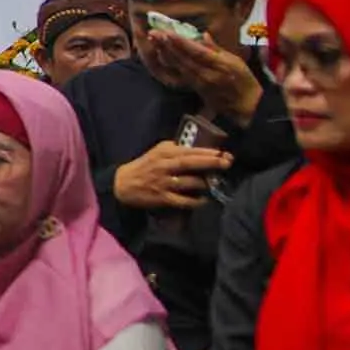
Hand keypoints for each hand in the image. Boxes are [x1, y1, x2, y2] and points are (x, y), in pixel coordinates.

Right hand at [114, 141, 232, 210]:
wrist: (123, 184)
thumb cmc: (144, 166)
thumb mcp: (157, 152)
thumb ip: (175, 149)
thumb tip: (198, 148)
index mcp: (163, 152)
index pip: (188, 150)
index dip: (206, 151)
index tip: (222, 152)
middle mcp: (164, 166)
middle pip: (190, 163)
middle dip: (210, 162)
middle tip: (226, 162)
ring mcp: (163, 183)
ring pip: (188, 182)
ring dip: (204, 182)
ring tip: (215, 182)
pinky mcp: (162, 198)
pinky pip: (183, 200)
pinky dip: (195, 201)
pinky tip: (204, 200)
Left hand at [153, 30, 260, 122]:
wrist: (246, 105)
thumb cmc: (244, 80)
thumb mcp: (235, 60)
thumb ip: (217, 48)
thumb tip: (203, 35)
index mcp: (219, 65)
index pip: (196, 52)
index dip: (180, 42)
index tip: (167, 32)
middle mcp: (206, 74)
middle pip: (183, 58)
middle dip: (166, 45)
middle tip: (153, 33)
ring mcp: (199, 83)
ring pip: (178, 66)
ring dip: (165, 53)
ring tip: (153, 41)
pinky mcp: (195, 89)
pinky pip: (180, 74)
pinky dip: (170, 64)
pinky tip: (161, 56)